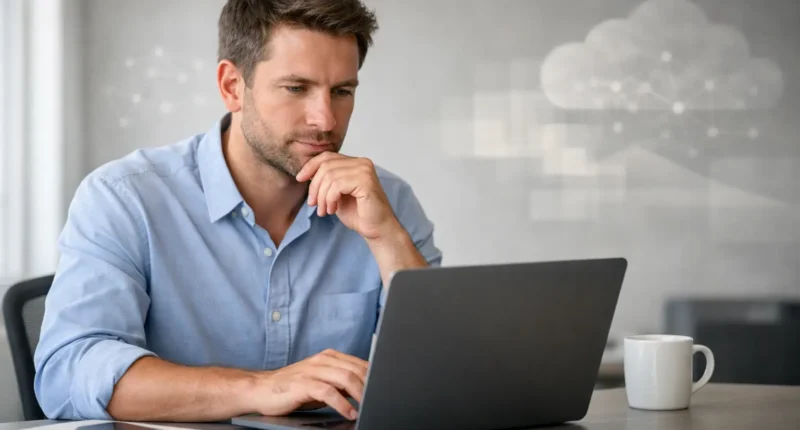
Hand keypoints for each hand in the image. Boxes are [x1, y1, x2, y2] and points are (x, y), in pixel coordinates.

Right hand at [248, 349, 367, 419]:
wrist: (261, 389)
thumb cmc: (293, 388)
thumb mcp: (321, 381)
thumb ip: (341, 382)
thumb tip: (365, 389)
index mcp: (330, 357)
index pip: (360, 364)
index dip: (374, 377)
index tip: (384, 390)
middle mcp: (323, 360)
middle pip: (356, 370)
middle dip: (371, 386)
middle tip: (379, 400)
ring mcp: (312, 370)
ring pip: (345, 378)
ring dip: (360, 394)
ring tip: (368, 407)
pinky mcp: (303, 384)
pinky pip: (328, 392)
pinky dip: (342, 404)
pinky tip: (349, 412)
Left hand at [296, 152, 400, 239]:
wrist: (377, 229)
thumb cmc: (358, 214)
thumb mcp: (336, 194)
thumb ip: (326, 181)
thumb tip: (305, 173)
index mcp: (356, 163)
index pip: (327, 156)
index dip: (310, 166)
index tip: (300, 179)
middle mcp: (362, 163)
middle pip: (325, 166)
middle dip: (315, 186)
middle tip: (314, 204)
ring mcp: (365, 171)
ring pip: (329, 176)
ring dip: (322, 196)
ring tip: (325, 210)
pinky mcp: (366, 182)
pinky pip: (337, 185)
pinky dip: (330, 199)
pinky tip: (333, 209)